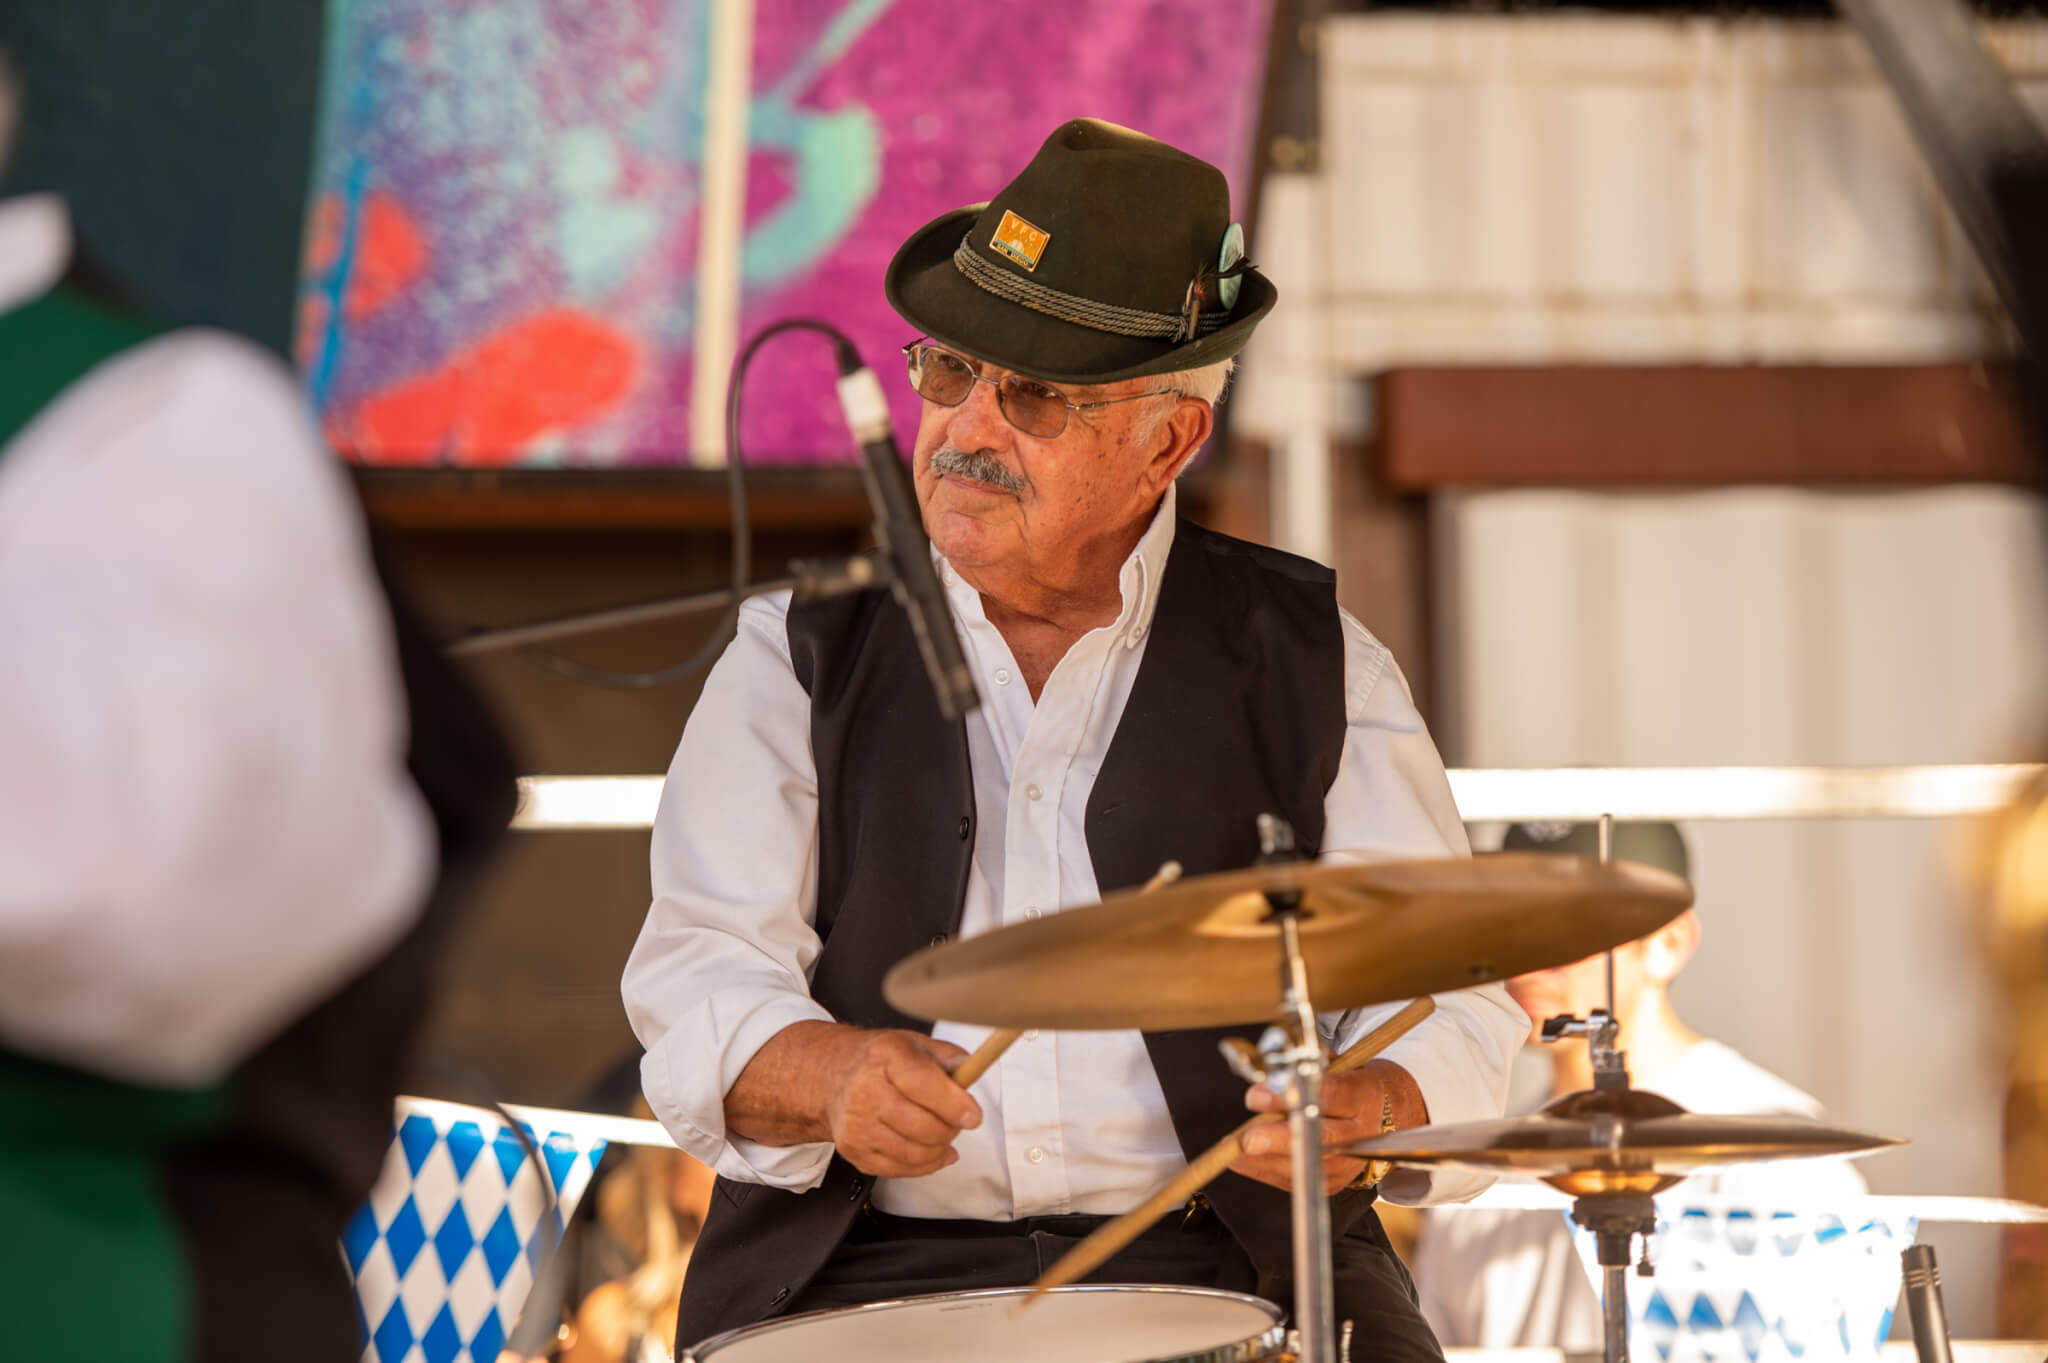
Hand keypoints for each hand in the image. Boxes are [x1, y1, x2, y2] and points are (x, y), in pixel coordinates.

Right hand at [820, 1028, 983, 1177]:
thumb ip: (949, 1057)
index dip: (954, 1104)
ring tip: (941, 1133)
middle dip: (950, 1129)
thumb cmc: (880, 1061)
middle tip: (956, 1121)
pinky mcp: (854, 1150)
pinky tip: (931, 1151)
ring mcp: (856, 1124)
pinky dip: (925, 1165)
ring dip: (939, 1149)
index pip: (923, 1084)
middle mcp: (864, 1089)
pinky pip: (901, 1170)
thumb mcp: (916, 1044)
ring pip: (915, 1154)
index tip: (973, 1116)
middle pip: (922, 1126)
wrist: (835, 1077)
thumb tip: (971, 1073)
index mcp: (885, 1054)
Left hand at [1228, 1060, 1425, 1194]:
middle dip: (1278, 1139)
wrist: (1393, 1116)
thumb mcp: (1345, 1063)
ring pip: (1307, 1165)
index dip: (1291, 1096)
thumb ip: (1311, 1067)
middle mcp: (1362, 1133)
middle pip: (1320, 1138)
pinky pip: (1297, 1181)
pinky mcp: (1336, 1182)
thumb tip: (1270, 1073)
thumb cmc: (1358, 1083)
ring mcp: (1351, 1162)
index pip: (1328, 1096)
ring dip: (1265, 1159)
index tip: (1256, 1095)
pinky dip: (1266, 1172)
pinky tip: (1243, 1162)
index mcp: (1365, 1095)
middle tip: (1247, 1138)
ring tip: (1233, 1150)